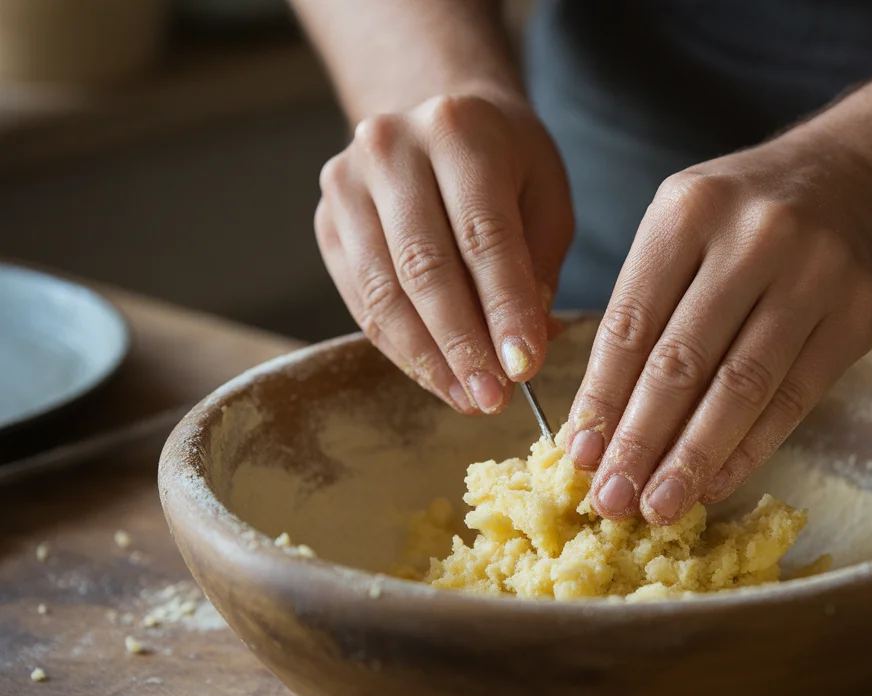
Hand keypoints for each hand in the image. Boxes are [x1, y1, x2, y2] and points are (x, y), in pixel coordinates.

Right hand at [315, 93, 573, 413]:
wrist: (439, 118)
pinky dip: (402, 349)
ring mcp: (346, 184)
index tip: (525, 368)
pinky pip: (363, 303)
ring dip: (428, 359)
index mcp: (457, 130)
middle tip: (493, 400)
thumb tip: (523, 351)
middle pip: (424, 268)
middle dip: (462, 345)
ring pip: (384, 293)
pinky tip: (437, 378)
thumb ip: (538, 269)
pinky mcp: (326, 222)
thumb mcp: (545, 198)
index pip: (483, 235)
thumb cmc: (506, 164)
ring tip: (468, 401)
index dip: (503, 308)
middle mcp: (390, 148)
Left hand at [566, 136, 871, 522]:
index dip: (603, 398)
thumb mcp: (680, 233)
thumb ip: (640, 313)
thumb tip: (595, 427)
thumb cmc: (740, 221)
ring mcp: (813, 274)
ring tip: (657, 507)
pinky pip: (794, 399)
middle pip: (683, 360)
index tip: (579, 457)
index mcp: (688, 210)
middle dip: (640, 440)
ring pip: (741, 387)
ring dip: (693, 459)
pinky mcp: (858, 315)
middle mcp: (753, 237)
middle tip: (610, 501)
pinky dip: (750, 449)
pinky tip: (715, 483)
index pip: (632, 323)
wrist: (852, 183)